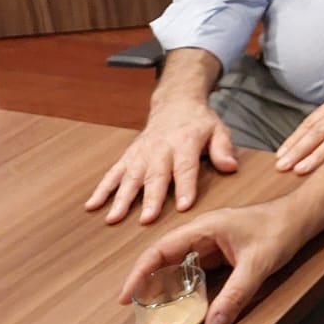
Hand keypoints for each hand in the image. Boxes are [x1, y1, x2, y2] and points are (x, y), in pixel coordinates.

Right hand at [85, 99, 237, 224]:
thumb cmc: (199, 122)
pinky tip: (92, 206)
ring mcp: (142, 153)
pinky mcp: (129, 155)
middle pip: (156, 176)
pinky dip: (102, 189)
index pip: (186, 167)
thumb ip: (223, 148)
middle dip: (151, 198)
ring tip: (113, 219)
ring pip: (130, 177)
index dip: (185, 186)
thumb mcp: (219, 129)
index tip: (184, 207)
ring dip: (121, 198)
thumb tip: (231, 167)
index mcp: (185, 143)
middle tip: (146, 220)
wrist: (175, 103)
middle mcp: (160, 149)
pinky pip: (113, 172)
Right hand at [119, 199, 306, 323]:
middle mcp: (203, 234)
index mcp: (204, 228)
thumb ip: (236, 294)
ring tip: (154, 310)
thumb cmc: (281, 229)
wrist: (302, 217)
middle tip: (136, 309)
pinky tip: (184, 304)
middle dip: (148, 281)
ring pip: (180, 265)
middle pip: (165, 258)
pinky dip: (186, 286)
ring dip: (166, 285)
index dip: (139, 272)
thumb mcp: (258, 264)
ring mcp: (212, 243)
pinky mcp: (222, 253)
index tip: (125, 295)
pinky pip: (196, 271)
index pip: (160, 249)